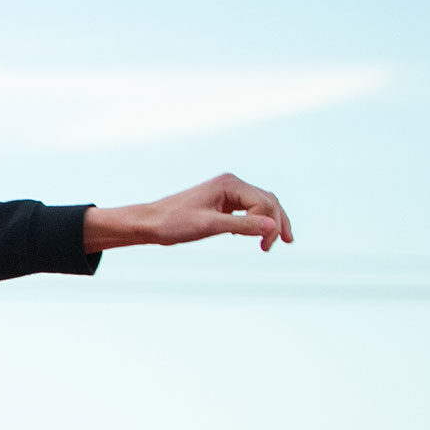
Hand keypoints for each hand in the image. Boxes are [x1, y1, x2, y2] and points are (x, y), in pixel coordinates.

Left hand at [83, 174, 290, 252]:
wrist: (148, 223)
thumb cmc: (173, 223)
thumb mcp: (209, 226)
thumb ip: (241, 225)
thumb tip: (272, 226)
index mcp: (230, 184)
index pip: (264, 202)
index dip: (270, 224)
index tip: (264, 246)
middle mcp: (231, 183)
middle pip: (267, 200)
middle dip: (277, 222)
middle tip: (281, 244)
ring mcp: (226, 191)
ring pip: (259, 204)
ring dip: (270, 221)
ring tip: (279, 241)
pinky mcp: (220, 201)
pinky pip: (246, 208)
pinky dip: (255, 220)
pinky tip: (256, 234)